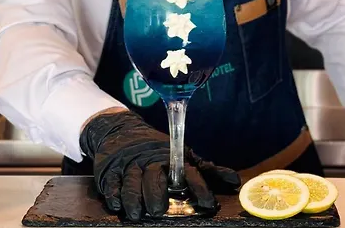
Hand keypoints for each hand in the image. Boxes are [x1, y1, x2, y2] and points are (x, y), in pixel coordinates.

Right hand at [79, 111, 240, 221]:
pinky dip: (114, 193)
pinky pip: (111, 182)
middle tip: (159, 210)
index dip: (198, 187)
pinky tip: (117, 203)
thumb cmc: (158, 153)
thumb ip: (206, 172)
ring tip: (137, 213)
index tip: (207, 203)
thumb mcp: (183, 158)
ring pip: (131, 181)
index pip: (187, 172)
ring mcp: (129, 165)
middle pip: (154, 176)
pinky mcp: (109, 170)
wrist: (121, 131)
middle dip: (156, 193)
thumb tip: (235, 182)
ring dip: (133, 197)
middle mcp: (151, 161)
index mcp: (171, 159)